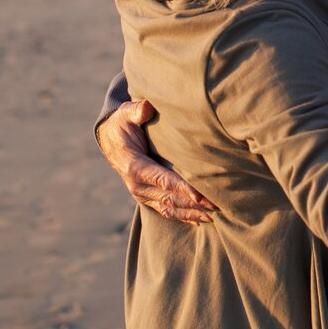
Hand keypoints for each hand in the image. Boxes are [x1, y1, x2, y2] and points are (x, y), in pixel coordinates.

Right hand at [96, 99, 217, 223]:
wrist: (109, 139)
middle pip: (170, 198)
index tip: (200, 195)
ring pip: (169, 208)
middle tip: (218, 205)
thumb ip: (137, 111)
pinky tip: (199, 221)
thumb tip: (146, 107)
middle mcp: (137, 185)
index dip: (182, 188)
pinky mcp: (146, 197)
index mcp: (134, 167)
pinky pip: (165, 211)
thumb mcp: (126, 114)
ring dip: (191, 213)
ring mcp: (141, 193)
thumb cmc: (122, 124)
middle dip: (194, 204)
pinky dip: (183, 217)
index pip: (162, 179)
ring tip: (214, 218)